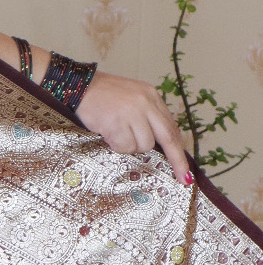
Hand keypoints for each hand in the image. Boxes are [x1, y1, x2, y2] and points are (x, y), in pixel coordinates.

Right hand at [75, 71, 190, 184]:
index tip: (186, 170)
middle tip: (182, 178)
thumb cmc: (102, 96)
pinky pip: (124, 146)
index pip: (171, 127)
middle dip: (176, 161)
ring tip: (115, 133)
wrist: (78, 86)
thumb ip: (147, 117)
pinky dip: (115, 145)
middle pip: (166, 138)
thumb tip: (158, 145)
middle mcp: (145, 103)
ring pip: (143, 145)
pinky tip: (107, 133)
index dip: (179, 150)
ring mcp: (131, 112)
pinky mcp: (116, 121)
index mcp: (151, 96)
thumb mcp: (132, 99)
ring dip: (129, 146)